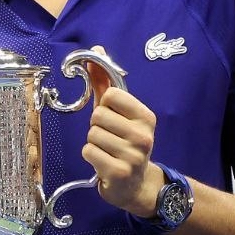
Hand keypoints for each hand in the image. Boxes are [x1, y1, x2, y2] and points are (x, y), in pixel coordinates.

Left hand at [81, 48, 161, 217]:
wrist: (135, 184)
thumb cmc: (124, 142)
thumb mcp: (118, 112)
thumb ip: (105, 82)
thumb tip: (96, 50)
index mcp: (146, 116)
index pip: (110, 94)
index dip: (105, 105)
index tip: (113, 117)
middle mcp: (143, 135)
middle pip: (98, 115)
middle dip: (97, 126)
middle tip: (109, 138)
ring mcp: (132, 155)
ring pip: (91, 134)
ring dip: (93, 142)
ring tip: (107, 151)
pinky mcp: (118, 172)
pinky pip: (88, 151)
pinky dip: (90, 156)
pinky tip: (103, 162)